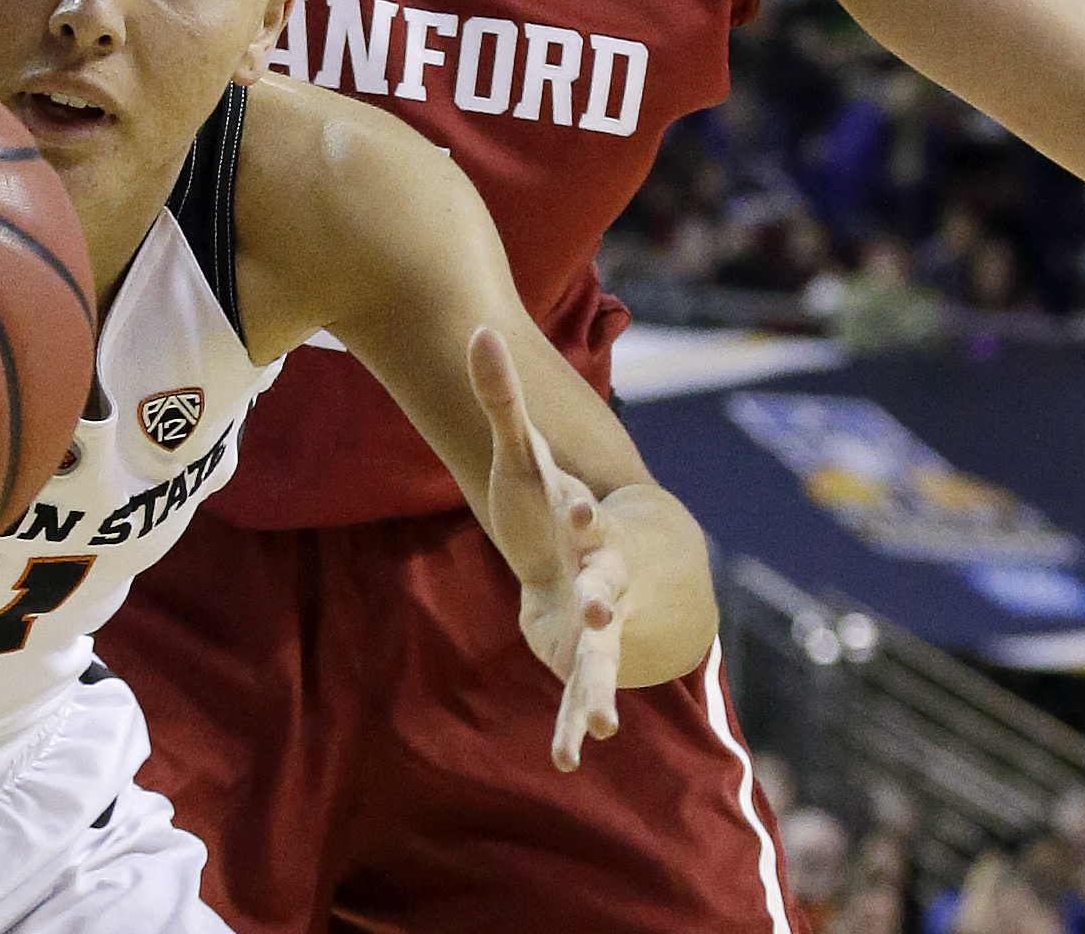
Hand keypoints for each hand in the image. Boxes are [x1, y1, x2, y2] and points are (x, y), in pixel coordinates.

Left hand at [469, 327, 626, 771]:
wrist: (604, 560)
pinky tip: (568, 757)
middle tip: (599, 602)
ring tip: (600, 722)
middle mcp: (603, 574)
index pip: (583, 513)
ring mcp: (599, 621)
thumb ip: (503, 400)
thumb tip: (477, 328)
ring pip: (602, 655)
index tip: (575, 505)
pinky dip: (572, 723)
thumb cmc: (553, 505)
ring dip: (599, 685)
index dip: (579, 509)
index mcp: (585, 525)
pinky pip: (580, 692)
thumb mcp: (524, 457)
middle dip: (604, 594)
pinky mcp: (584, 656)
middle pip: (607, 584)